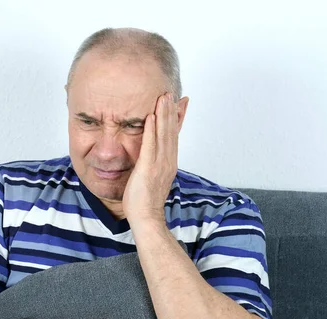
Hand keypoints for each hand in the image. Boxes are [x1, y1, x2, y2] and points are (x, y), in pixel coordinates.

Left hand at [123, 92, 179, 223]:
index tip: (181, 103)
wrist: (146, 218)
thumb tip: (153, 158)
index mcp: (169, 163)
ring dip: (164, 114)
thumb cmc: (145, 201)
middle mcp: (168, 161)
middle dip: (172, 111)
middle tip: (171, 93)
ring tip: (163, 97)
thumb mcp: (152, 178)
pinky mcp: (147, 168)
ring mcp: (159, 164)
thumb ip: (154, 165)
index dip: (178, 119)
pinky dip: (151, 130)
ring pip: (163, 134)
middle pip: (171, 131)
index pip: (174, 136)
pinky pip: (150, 145)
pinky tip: (151, 116)